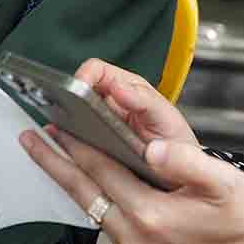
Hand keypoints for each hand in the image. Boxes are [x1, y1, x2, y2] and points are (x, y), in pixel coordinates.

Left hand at [20, 118, 243, 243]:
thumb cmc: (242, 222)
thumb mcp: (227, 185)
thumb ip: (188, 163)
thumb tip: (152, 148)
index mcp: (151, 216)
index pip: (102, 172)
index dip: (76, 146)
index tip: (53, 123)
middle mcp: (132, 237)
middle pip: (82, 192)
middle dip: (53, 163)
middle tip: (28, 138)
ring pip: (88, 206)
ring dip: (68, 178)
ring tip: (48, 152)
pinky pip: (101, 218)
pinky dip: (87, 194)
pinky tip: (83, 177)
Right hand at [67, 58, 201, 150]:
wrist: (180, 174)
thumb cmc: (175, 141)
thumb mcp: (164, 117)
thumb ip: (143, 100)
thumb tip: (119, 86)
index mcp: (127, 87)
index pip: (96, 70)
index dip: (84, 76)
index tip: (77, 90)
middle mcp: (111, 102)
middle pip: (79, 91)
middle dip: (67, 100)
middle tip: (66, 115)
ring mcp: (100, 124)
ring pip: (72, 116)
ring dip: (65, 123)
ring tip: (63, 133)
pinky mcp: (95, 145)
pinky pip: (74, 139)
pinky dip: (66, 142)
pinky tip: (66, 148)